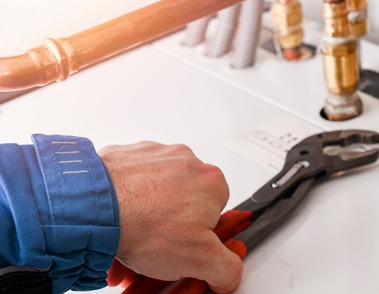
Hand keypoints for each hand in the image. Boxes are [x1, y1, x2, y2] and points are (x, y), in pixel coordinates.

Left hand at [100, 142, 241, 292]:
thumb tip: (230, 275)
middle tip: (153, 253)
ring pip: (156, 195)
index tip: (184, 251)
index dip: (199, 238)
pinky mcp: (126, 156)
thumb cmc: (143, 224)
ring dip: (146, 220)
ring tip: (129, 246)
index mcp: (212, 182)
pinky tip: (116, 226)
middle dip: (169, 232)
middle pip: (184, 204)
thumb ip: (226, 269)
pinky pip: (130, 184)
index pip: (216, 214)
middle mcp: (186, 163)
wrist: (94, 207)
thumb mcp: (200, 260)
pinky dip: (124, 204)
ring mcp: (154, 157)